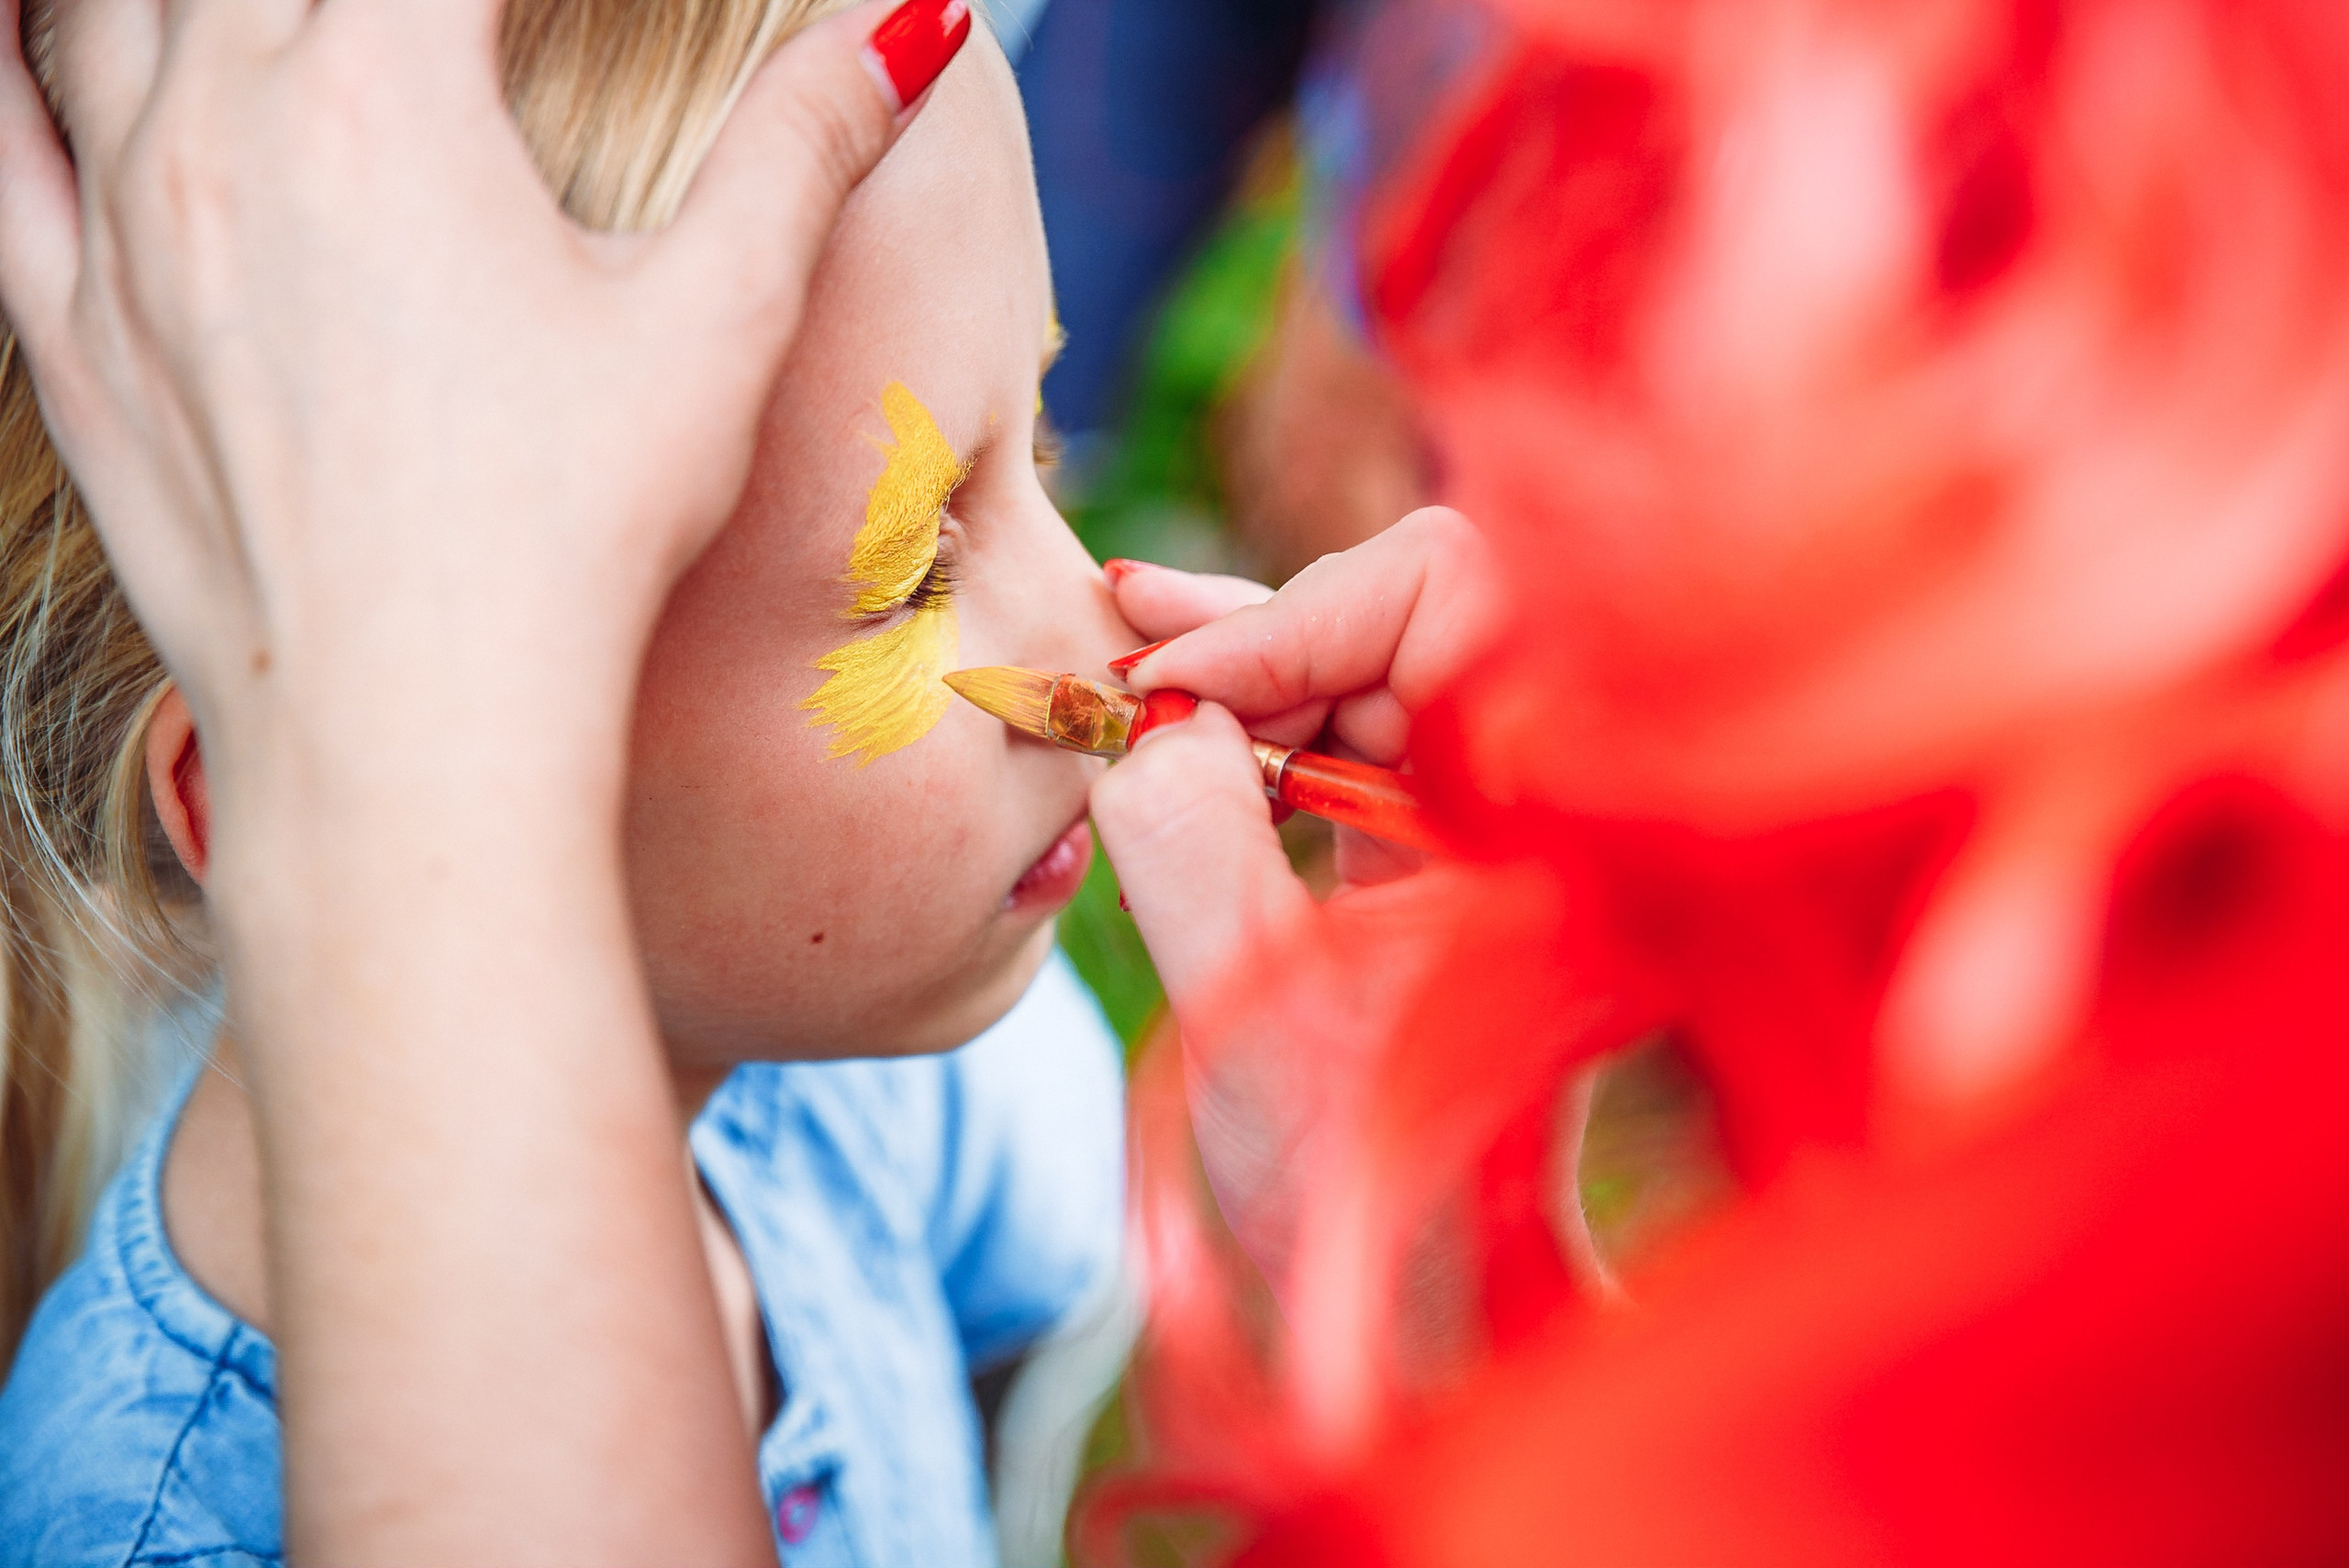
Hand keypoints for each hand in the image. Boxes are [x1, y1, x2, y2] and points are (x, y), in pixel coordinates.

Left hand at [0, 1, 958, 1558]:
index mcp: (383, 88)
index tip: (572, 2)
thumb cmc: (577, 534)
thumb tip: (913, 30)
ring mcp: (121, 224)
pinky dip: (13, 59)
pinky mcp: (69, 331)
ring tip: (275, 19)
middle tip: (437, 32)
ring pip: (111, 6)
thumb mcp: (716, 325)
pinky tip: (29, 30)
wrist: (413, 732)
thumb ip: (800, 148)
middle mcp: (221, 120)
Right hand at [1090, 510, 1503, 1294]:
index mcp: (1558, 811)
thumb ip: (1190, 850)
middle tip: (1125, 640)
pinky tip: (1179, 728)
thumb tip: (1149, 716)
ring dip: (1255, 680)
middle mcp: (1552, 795)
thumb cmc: (1370, 1195)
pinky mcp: (1451, 863)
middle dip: (1264, 634)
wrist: (1436, 1308)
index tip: (1173, 684)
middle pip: (1408, 623)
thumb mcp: (1257, 1012)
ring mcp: (1504, 826)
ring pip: (1378, 680)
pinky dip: (1271, 736)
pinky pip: (1362, 751)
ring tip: (1129, 676)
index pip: (1445, 593)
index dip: (1298, 614)